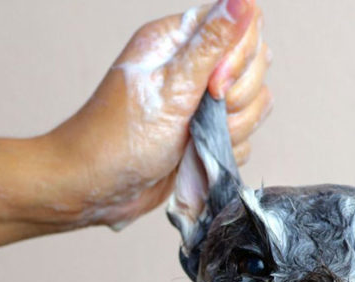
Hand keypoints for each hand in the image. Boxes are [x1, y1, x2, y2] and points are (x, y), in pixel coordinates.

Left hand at [43, 0, 271, 229]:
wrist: (99, 189)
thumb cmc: (119, 138)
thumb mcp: (170, 88)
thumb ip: (212, 44)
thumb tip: (242, 0)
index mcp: (179, 41)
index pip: (241, 23)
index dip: (240, 55)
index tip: (214, 85)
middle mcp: (195, 67)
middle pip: (255, 65)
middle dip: (238, 98)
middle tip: (201, 114)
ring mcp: (203, 103)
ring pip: (255, 104)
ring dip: (233, 128)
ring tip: (195, 140)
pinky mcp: (208, 134)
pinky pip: (244, 137)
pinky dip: (225, 151)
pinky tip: (196, 156)